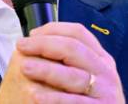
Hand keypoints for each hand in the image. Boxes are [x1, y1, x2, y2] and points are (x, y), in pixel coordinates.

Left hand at [0, 22, 123, 102]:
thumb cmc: (81, 97)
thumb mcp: (81, 72)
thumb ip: (63, 56)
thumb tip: (34, 39)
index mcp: (100, 57)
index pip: (78, 33)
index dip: (53, 30)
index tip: (31, 34)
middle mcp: (105, 71)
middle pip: (74, 48)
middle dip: (44, 45)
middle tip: (22, 47)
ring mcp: (105, 92)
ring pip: (73, 76)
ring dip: (46, 70)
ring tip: (24, 68)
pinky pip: (75, 102)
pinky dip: (55, 98)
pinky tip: (36, 96)